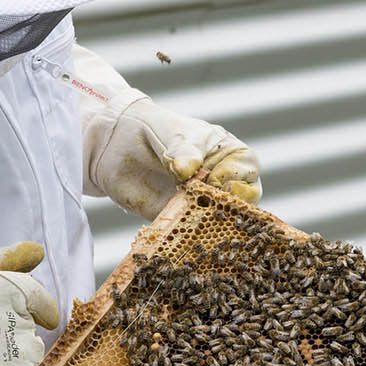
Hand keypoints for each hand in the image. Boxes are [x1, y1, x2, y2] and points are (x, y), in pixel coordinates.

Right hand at [0, 242, 90, 365]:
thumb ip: (1, 259)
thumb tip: (38, 250)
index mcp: (4, 284)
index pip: (38, 298)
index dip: (37, 309)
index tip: (36, 317)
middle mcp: (14, 313)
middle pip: (33, 330)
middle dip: (14, 335)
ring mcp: (9, 347)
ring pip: (32, 354)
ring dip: (16, 358)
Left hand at [71, 45, 260, 218]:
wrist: (118, 145)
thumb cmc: (155, 129)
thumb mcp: (175, 133)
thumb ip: (184, 150)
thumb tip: (186, 170)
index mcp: (229, 155)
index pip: (247, 171)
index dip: (235, 178)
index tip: (213, 178)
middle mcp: (222, 182)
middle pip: (243, 202)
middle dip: (229, 205)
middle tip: (206, 199)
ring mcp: (203, 204)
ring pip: (221, 221)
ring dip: (210, 223)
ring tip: (190, 216)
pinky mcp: (182, 221)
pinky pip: (193, 233)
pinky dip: (189, 236)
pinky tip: (179, 231)